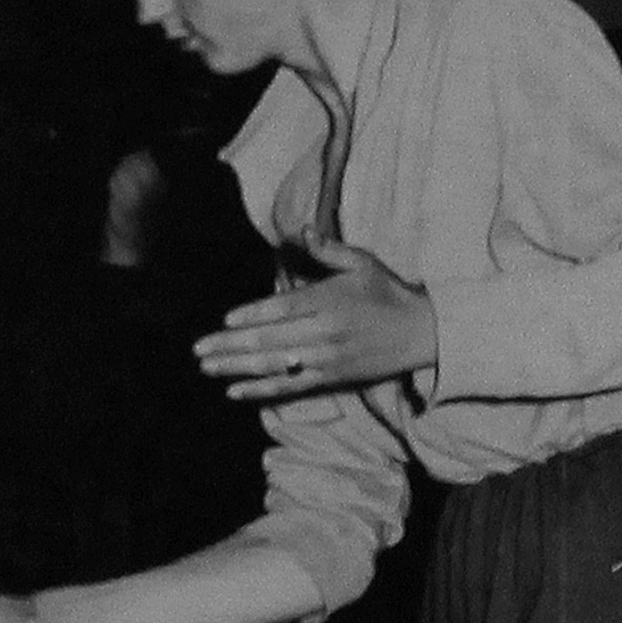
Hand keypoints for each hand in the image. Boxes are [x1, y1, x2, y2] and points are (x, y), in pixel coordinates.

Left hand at [194, 239, 436, 400]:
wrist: (422, 334)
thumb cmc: (388, 293)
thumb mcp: (362, 263)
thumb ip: (329, 250)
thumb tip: (303, 231)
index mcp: (330, 301)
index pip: (285, 309)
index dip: (254, 316)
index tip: (226, 321)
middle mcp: (325, 333)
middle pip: (270, 341)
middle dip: (231, 346)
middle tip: (198, 348)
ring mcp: (326, 359)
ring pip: (274, 366)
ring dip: (237, 368)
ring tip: (207, 367)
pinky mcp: (330, 378)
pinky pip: (289, 386)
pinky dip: (260, 390)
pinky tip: (234, 391)